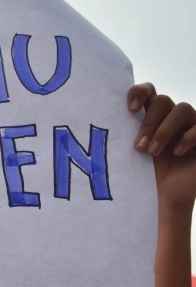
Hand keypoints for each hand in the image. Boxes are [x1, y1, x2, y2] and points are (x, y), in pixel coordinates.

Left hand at [128, 83, 195, 207]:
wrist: (162, 196)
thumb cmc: (141, 174)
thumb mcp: (127, 154)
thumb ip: (121, 136)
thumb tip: (99, 128)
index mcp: (150, 115)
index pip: (147, 90)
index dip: (139, 92)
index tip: (130, 109)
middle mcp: (170, 116)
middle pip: (162, 101)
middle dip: (149, 123)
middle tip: (138, 147)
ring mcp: (189, 124)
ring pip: (182, 109)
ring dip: (165, 131)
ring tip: (152, 153)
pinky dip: (187, 137)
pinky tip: (176, 152)